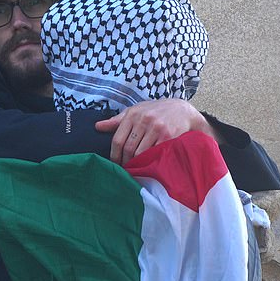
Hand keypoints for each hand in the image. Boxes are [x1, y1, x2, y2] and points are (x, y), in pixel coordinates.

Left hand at [95, 99, 220, 165]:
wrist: (182, 110)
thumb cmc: (155, 112)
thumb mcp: (136, 111)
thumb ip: (117, 120)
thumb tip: (97, 127)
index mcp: (133, 114)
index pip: (117, 140)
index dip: (114, 155)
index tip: (114, 164)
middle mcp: (144, 120)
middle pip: (128, 148)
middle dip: (125, 162)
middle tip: (125, 170)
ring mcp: (157, 128)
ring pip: (141, 153)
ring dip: (137, 164)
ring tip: (135, 169)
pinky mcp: (168, 136)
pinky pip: (154, 154)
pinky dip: (149, 162)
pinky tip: (147, 165)